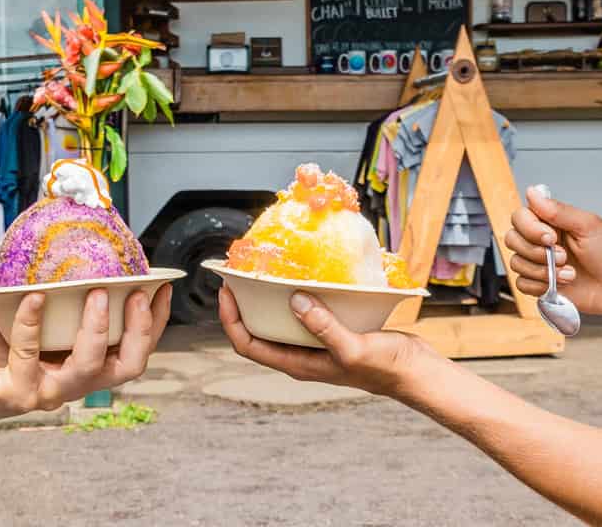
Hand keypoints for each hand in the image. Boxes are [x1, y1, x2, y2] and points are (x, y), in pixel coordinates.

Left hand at [0, 285, 171, 431]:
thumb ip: (63, 297)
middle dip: (138, 330)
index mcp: (88, 366)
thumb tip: (83, 244)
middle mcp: (75, 384)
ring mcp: (47, 392)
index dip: (155, 323)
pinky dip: (31, 323)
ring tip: (94, 292)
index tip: (162, 286)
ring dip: (95, 329)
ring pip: (87, 369)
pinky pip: (28, 356)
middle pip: (127, 367)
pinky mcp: (15, 393)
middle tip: (134, 293)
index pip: (135, 351)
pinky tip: (32, 297)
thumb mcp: (40, 317)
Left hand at [218, 286, 433, 396]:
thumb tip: (294, 301)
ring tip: (263, 270)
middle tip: (239, 274)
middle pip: (259, 330)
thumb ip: (324, 327)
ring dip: (268, 298)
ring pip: (281, 320)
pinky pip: (304, 311)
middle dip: (244, 304)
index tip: (226, 291)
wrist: (416, 372)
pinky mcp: (332, 331)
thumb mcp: (353, 348)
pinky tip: (302, 276)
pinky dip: (297, 294)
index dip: (230, 320)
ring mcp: (316, 343)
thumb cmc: (385, 368)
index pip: (249, 345)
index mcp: (298, 364)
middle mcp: (301, 354)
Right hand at [506, 187, 601, 315]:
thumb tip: (532, 192)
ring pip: (516, 263)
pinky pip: (521, 283)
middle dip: (537, 253)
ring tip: (568, 273)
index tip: (551, 237)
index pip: (519, 217)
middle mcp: (539, 240)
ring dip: (543, 271)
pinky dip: (539, 286)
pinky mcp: (537, 282)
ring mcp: (537, 262)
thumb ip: (559, 210)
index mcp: (548, 222)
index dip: (530, 229)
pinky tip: (559, 284)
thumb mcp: (588, 227)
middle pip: (512, 240)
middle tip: (563, 257)